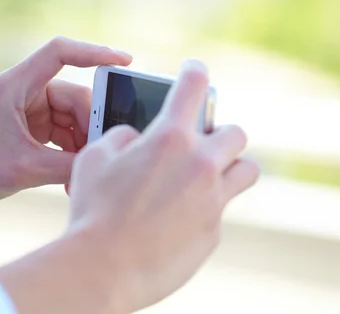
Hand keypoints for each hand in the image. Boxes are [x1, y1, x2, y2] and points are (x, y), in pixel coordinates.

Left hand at [0, 36, 131, 205]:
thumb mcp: (25, 169)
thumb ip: (67, 165)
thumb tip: (103, 162)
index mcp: (16, 85)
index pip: (60, 53)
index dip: (95, 52)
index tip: (125, 61)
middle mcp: (23, 90)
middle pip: (73, 94)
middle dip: (90, 123)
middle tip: (102, 150)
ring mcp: (27, 107)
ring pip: (70, 116)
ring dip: (81, 142)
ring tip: (83, 171)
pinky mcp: (28, 124)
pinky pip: (61, 130)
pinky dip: (69, 149)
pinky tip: (72, 173)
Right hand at [66, 60, 258, 311]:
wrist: (103, 269)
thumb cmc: (93, 210)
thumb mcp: (94, 159)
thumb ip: (121, 138)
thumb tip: (136, 138)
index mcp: (169, 138)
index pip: (193, 86)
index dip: (194, 71)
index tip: (194, 70)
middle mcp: (200, 164)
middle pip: (235, 132)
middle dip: (221, 133)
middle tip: (203, 143)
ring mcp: (212, 199)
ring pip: (247, 170)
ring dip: (231, 167)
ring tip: (209, 175)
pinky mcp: (213, 231)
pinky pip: (221, 210)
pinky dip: (207, 207)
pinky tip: (179, 218)